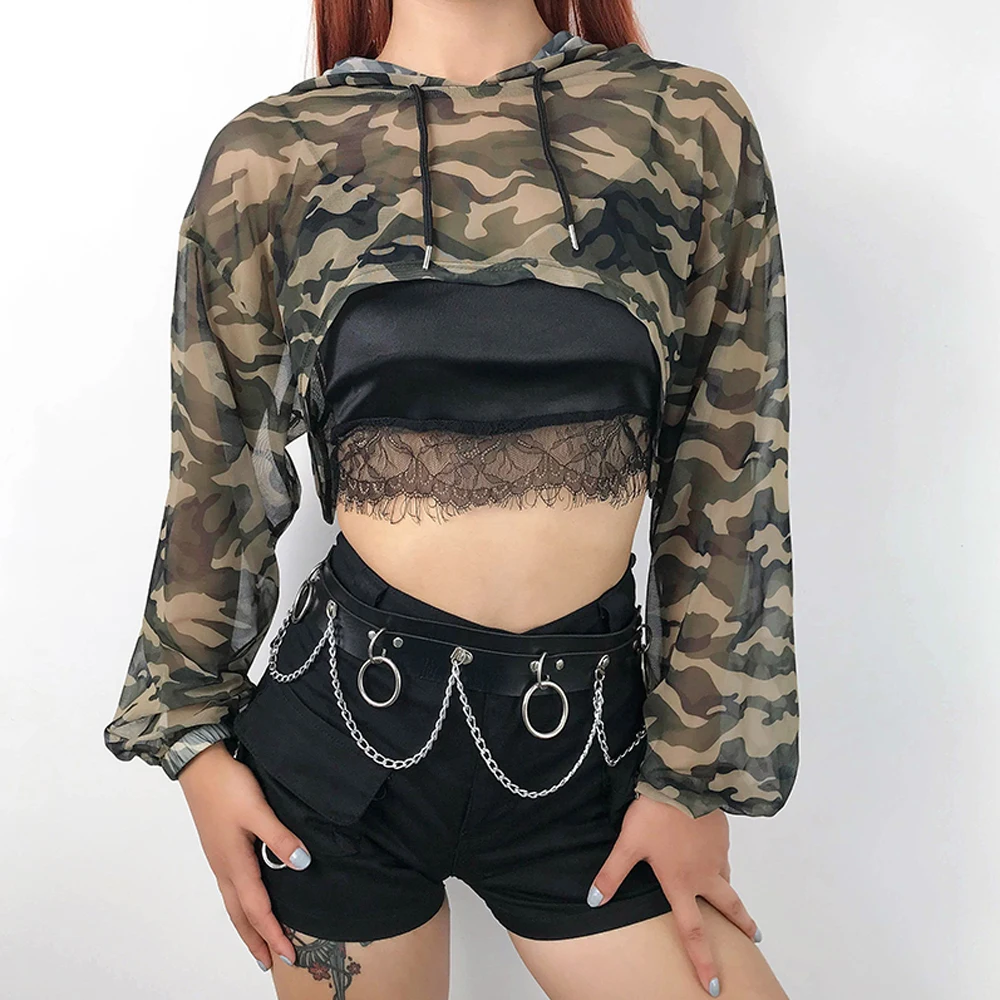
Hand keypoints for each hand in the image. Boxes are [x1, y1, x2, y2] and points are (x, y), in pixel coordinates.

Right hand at [177, 741, 310, 971]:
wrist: (199, 765)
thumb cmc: (228, 786)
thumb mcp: (258, 810)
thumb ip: (279, 838)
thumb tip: (302, 864)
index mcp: (235, 863)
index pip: (258, 908)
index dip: (274, 933)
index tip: (288, 954)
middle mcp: (224, 868)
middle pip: (240, 915)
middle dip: (256, 940)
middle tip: (271, 962)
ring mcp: (218, 859)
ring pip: (233, 904)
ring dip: (247, 926)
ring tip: (258, 943)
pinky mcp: (218, 849)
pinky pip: (230, 889)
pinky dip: (240, 906)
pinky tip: (246, 902)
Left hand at [588, 793, 758, 996]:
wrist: (683, 781)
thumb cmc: (654, 815)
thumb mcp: (628, 843)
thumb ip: (612, 873)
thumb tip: (593, 901)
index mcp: (681, 882)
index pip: (693, 931)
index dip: (703, 960)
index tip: (714, 985)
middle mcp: (705, 874)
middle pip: (728, 907)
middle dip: (741, 924)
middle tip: (753, 938)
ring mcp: (717, 853)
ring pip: (725, 878)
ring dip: (727, 889)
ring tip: (726, 893)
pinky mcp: (722, 833)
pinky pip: (722, 854)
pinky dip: (718, 860)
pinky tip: (708, 850)